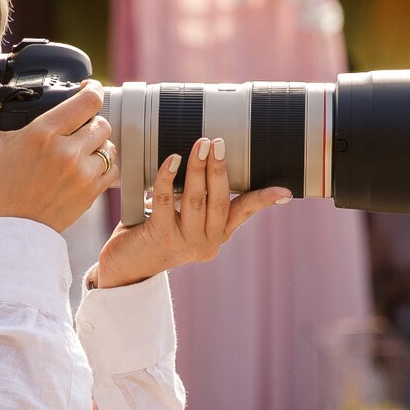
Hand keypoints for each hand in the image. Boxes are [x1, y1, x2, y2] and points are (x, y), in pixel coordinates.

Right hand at [0, 80, 114, 232]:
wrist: (9, 231)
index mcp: (43, 133)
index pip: (88, 101)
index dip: (91, 90)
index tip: (87, 89)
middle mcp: (68, 152)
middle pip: (102, 121)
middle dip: (91, 120)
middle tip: (78, 124)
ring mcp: (83, 174)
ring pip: (109, 145)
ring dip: (97, 143)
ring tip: (81, 147)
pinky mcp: (91, 193)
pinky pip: (112, 169)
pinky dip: (103, 164)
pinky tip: (87, 165)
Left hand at [92, 137, 291, 288]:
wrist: (123, 267)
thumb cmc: (151, 233)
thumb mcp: (180, 217)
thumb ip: (195, 199)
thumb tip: (203, 161)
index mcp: (216, 235)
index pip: (244, 213)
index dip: (263, 200)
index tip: (286, 191)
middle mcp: (206, 242)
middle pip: (219, 200)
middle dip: (219, 169)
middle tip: (218, 142)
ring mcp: (184, 243)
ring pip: (195, 199)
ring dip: (198, 169)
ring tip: (200, 145)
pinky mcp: (161, 238)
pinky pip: (166, 201)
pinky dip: (168, 177)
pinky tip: (171, 160)